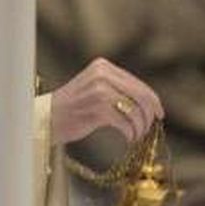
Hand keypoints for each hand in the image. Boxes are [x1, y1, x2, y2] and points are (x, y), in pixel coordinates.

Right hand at [49, 58, 163, 144]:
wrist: (45, 118)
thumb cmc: (71, 108)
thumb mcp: (94, 88)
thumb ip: (117, 90)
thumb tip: (148, 104)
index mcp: (103, 67)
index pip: (138, 83)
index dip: (153, 101)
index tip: (159, 114)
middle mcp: (102, 75)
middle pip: (141, 96)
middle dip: (150, 115)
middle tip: (150, 128)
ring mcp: (100, 91)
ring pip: (135, 110)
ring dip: (140, 127)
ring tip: (136, 136)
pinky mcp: (97, 108)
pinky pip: (125, 122)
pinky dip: (131, 133)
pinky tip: (129, 139)